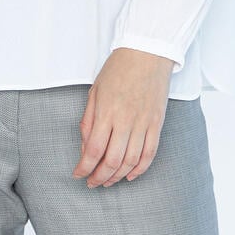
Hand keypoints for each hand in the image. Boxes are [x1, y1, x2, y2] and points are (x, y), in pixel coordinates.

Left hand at [71, 47, 175, 187]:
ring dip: (118, 176)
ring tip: (108, 181)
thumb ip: (89, 120)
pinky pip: (150, 154)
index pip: (94, 150)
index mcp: (106, 111)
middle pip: (112, 161)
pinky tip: (130, 175)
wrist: (147, 53)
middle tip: (92, 182)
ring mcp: (143, 123)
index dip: (84, 167)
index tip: (78, 174)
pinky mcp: (157, 124)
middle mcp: (125, 121)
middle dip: (100, 177)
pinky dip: (140, 169)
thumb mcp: (95, 90)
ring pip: (131, 162)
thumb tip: (86, 147)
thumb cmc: (118, 68)